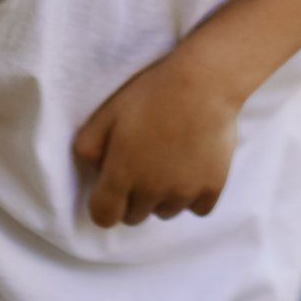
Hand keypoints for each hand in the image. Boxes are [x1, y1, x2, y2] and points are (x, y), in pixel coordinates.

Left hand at [72, 51, 242, 226]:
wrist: (204, 83)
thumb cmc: (152, 94)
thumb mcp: (107, 113)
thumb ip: (88, 147)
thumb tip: (95, 170)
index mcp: (121, 174)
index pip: (103, 216)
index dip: (103, 204)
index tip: (110, 189)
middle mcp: (151, 191)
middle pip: (134, 217)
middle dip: (132, 198)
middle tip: (142, 165)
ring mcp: (184, 193)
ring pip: (166, 212)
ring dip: (163, 196)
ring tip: (169, 162)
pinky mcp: (212, 189)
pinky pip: (197, 209)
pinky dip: (193, 195)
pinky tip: (193, 168)